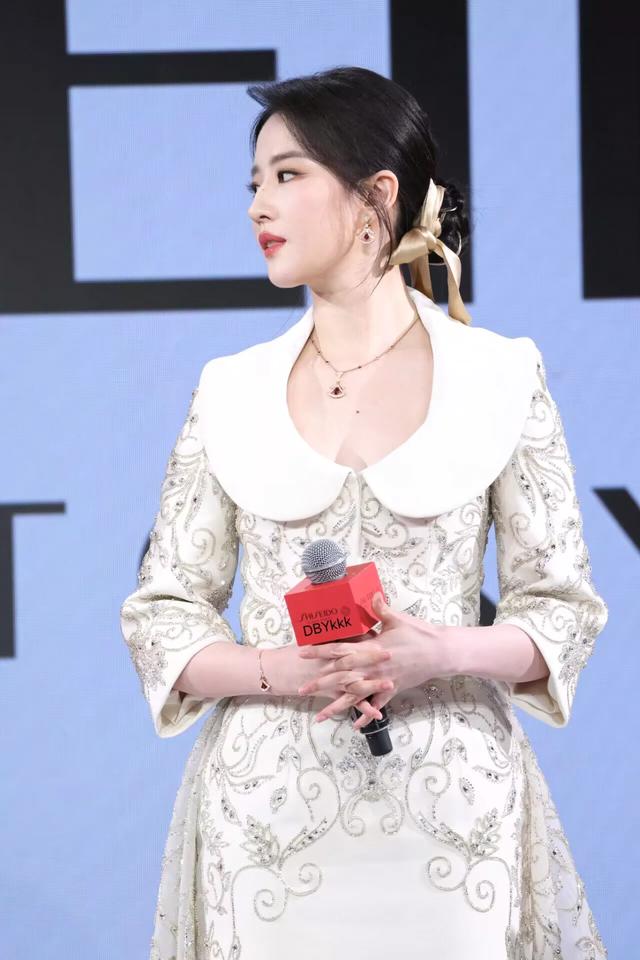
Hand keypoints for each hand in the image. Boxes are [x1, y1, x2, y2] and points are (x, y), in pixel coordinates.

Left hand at [298, 592, 450, 727]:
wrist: (440, 653)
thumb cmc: (419, 634)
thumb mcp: (398, 619)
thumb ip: (380, 609)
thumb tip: (371, 594)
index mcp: (371, 648)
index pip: (340, 649)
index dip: (321, 651)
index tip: (303, 653)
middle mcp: (373, 667)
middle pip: (342, 676)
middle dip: (321, 683)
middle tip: (302, 689)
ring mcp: (382, 680)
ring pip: (355, 696)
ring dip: (337, 705)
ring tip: (320, 716)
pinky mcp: (392, 689)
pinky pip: (377, 704)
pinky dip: (366, 715)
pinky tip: (355, 726)